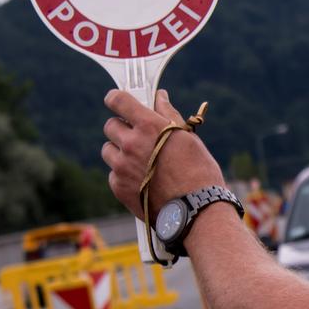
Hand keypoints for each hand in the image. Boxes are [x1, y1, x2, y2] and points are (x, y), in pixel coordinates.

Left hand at [101, 89, 225, 217]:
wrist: (197, 210)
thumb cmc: (199, 172)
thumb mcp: (188, 138)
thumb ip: (168, 115)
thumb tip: (159, 98)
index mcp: (149, 126)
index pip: (119, 101)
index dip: (116, 99)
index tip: (117, 100)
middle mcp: (132, 144)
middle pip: (110, 126)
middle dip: (122, 128)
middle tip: (137, 136)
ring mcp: (122, 167)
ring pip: (109, 150)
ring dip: (120, 151)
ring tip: (141, 161)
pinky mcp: (118, 187)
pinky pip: (113, 173)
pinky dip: (123, 174)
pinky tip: (142, 179)